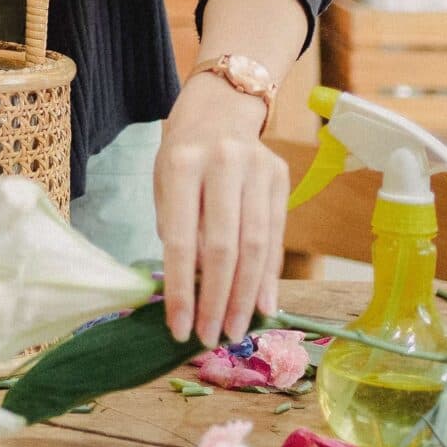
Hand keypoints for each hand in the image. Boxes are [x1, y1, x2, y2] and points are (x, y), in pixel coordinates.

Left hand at [155, 72, 287, 348]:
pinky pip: (275, 237)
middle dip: (216, 300)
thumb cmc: (183, 157)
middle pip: (223, 247)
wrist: (220, 108)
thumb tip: (194, 292)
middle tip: (211, 338)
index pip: (180, 238)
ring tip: (234, 330)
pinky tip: (261, 306)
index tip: (179, 327)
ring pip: (255, 246)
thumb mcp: (165, 185)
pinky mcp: (282, 177)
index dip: (181, 289)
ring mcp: (258, 168)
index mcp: (181, 164)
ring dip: (244, 296)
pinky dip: (268, 276)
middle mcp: (223, 163)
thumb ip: (179, 230)